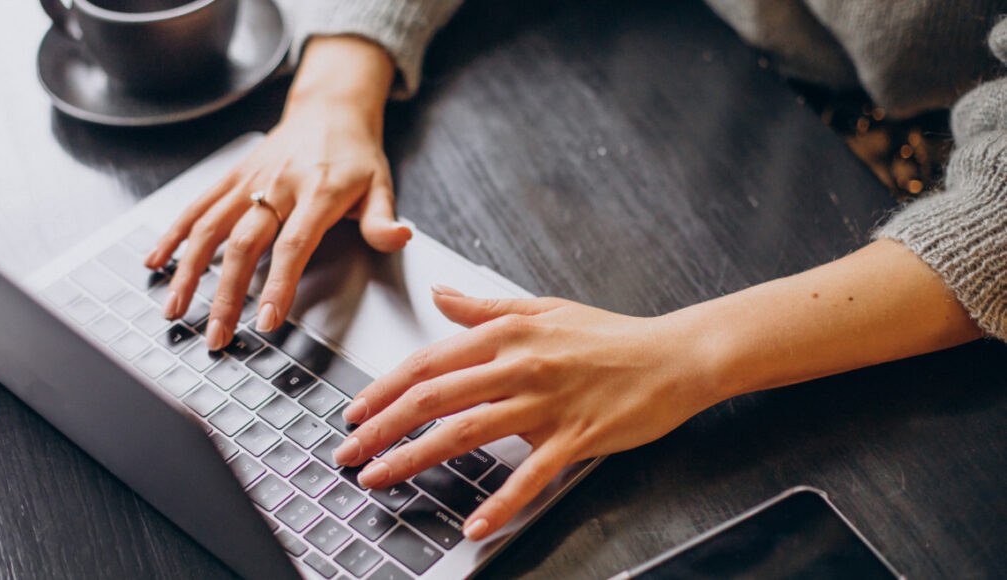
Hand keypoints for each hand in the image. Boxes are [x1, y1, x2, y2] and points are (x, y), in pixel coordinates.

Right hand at [144, 37, 409, 348]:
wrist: (329, 108)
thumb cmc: (356, 154)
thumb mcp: (382, 185)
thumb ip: (384, 219)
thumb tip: (399, 238)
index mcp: (317, 192)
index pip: (294, 245)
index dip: (279, 284)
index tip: (266, 321)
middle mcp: (277, 185)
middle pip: (244, 244)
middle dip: (225, 294)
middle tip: (216, 335)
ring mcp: (249, 180)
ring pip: (209, 227)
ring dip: (187, 271)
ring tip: (174, 309)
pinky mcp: (231, 176)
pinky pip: (196, 206)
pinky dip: (172, 234)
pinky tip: (155, 262)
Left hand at [332, 285, 719, 540]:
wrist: (674, 356)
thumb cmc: (609, 336)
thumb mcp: (542, 308)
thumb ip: (484, 307)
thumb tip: (440, 295)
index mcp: (506, 334)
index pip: (427, 362)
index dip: (383, 389)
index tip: (355, 412)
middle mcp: (518, 366)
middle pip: (433, 397)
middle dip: (382, 427)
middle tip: (349, 452)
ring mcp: (545, 404)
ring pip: (466, 433)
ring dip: (415, 458)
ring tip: (380, 478)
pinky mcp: (574, 438)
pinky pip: (529, 475)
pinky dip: (500, 502)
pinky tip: (473, 524)